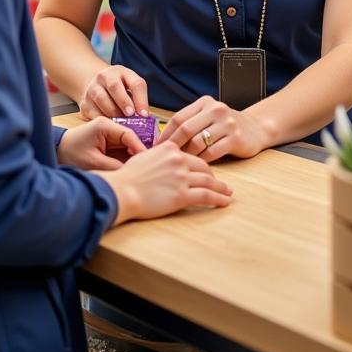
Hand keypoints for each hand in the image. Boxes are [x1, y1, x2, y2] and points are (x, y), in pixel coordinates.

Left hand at [56, 118, 145, 170]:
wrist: (58, 151)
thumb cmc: (71, 153)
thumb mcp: (93, 162)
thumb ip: (113, 166)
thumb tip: (131, 171)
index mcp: (104, 125)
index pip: (128, 134)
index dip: (139, 147)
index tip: (147, 159)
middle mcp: (109, 127)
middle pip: (131, 138)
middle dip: (139, 151)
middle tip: (147, 166)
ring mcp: (110, 134)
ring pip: (129, 145)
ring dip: (134, 155)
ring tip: (142, 168)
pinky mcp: (110, 143)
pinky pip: (123, 150)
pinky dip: (128, 158)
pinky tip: (133, 167)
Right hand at [79, 65, 148, 119]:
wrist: (96, 88)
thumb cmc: (119, 91)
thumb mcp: (131, 90)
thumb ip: (138, 101)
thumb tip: (147, 119)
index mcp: (122, 73)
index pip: (135, 83)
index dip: (141, 99)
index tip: (144, 115)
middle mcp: (105, 77)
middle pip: (114, 87)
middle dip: (124, 102)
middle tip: (130, 115)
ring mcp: (92, 88)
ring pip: (101, 99)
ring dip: (113, 113)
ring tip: (121, 124)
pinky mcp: (84, 102)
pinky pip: (92, 112)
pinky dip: (101, 120)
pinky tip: (109, 126)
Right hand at [98, 142, 232, 223]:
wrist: (122, 190)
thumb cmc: (128, 177)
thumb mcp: (144, 157)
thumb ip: (158, 156)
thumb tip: (162, 160)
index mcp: (170, 149)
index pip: (192, 156)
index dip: (202, 165)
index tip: (207, 171)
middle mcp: (179, 160)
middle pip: (204, 168)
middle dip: (213, 176)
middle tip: (221, 183)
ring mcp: (181, 177)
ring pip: (208, 181)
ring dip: (221, 188)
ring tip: (228, 193)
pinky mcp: (182, 195)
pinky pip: (206, 196)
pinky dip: (218, 199)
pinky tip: (224, 202)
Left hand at [159, 95, 269, 162]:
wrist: (256, 129)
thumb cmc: (225, 127)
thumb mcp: (208, 118)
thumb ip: (189, 123)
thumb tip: (163, 140)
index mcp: (205, 102)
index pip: (178, 118)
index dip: (165, 134)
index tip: (156, 147)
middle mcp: (216, 109)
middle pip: (186, 129)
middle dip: (173, 146)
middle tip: (166, 159)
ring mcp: (227, 123)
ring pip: (197, 143)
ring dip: (188, 155)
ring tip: (182, 163)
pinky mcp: (235, 138)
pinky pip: (211, 153)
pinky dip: (202, 160)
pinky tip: (199, 165)